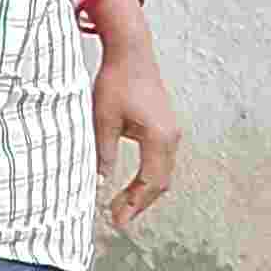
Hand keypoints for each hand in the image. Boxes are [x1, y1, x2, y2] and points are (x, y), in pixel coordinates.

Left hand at [88, 10, 182, 231]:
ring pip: (162, 173)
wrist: (131, 51)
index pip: (149, 182)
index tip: (116, 218)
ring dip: (145, 192)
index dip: (133, 203)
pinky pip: (161, 161)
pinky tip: (133, 186)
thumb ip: (103, 154)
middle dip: (139, 203)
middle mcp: (171, 137)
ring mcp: (171, 131)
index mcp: (159, 137)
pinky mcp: (165, 126)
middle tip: (118, 220)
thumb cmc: (117, 81)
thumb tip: (99, 184)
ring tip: (123, 208)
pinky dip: (148, 177)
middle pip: (160, 182)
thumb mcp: (103, 120)